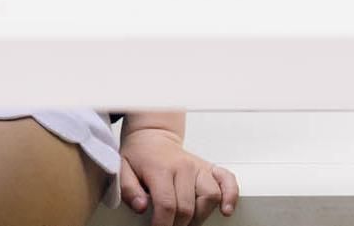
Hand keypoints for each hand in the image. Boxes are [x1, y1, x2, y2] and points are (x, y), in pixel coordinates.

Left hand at [117, 129, 237, 223]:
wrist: (152, 136)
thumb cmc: (139, 154)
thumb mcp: (123, 168)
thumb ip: (128, 189)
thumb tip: (142, 206)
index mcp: (160, 168)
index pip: (166, 205)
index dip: (162, 225)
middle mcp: (183, 167)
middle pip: (188, 207)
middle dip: (178, 225)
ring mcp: (198, 167)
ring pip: (209, 197)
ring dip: (200, 215)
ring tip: (187, 220)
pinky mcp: (209, 168)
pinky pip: (227, 180)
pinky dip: (231, 195)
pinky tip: (225, 209)